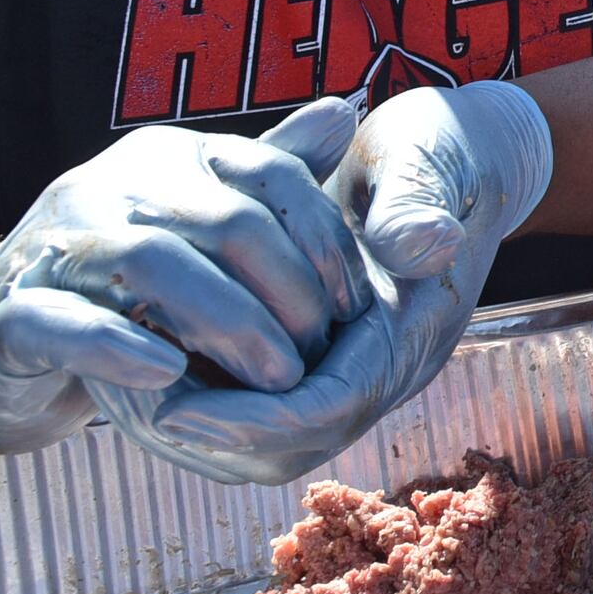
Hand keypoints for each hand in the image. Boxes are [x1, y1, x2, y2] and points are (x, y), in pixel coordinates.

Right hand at [0, 98, 365, 458]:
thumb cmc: (122, 287)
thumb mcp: (200, 224)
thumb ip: (269, 172)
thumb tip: (346, 109)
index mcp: (167, 159)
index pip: (270, 174)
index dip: (325, 241)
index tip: (356, 306)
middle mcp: (111, 186)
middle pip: (224, 221)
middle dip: (288, 291)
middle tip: (320, 356)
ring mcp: (55, 245)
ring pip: (152, 263)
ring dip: (228, 322)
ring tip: (275, 379)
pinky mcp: (10, 313)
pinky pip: (65, 320)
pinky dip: (120, 346)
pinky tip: (170, 376)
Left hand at [81, 86, 548, 486]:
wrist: (462, 157)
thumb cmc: (437, 150)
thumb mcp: (427, 158)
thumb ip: (417, 203)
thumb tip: (421, 242)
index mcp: (412, 326)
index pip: (329, 407)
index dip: (249, 418)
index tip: (170, 406)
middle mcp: (389, 363)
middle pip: (293, 443)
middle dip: (210, 436)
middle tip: (129, 409)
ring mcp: (362, 364)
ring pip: (275, 440)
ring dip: (203, 427)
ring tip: (130, 395)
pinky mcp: (335, 356)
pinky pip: (269, 411)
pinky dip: (212, 402)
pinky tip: (158, 369)